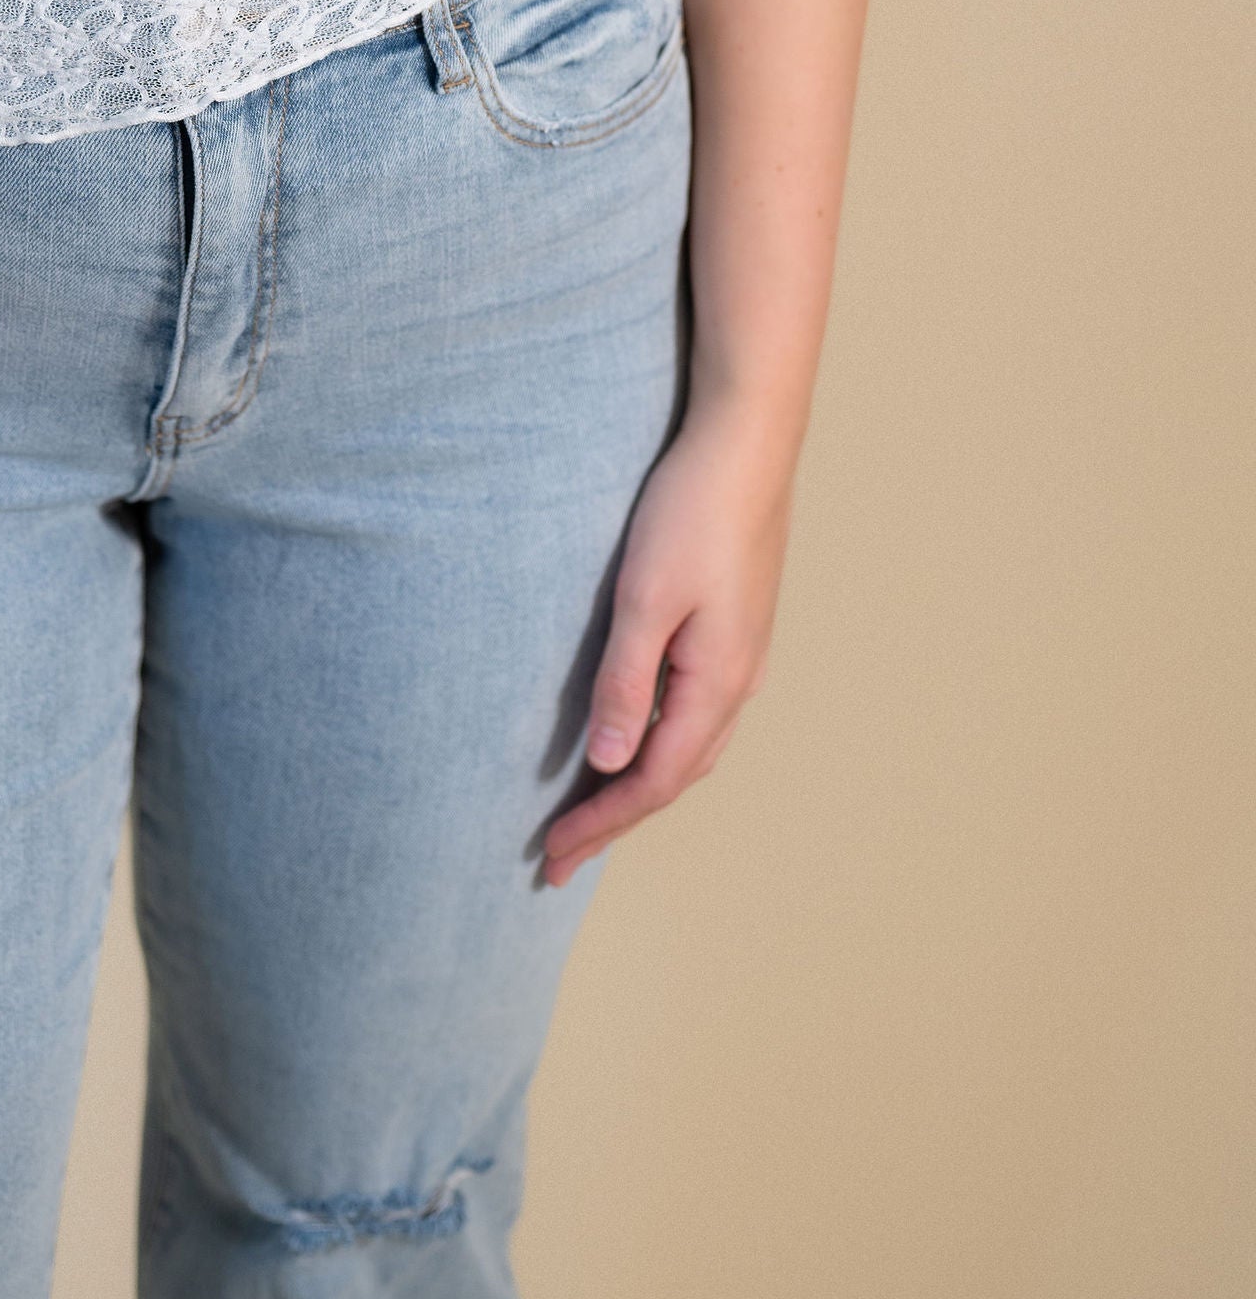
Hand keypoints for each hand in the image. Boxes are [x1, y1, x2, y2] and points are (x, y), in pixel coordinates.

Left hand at [542, 402, 794, 885]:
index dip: (601, 822)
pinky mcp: (733, 627)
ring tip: (589, 810)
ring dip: (637, 785)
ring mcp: (741, 654)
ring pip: (688, 747)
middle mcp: (738, 680)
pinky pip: (694, 712)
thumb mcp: (645, 598)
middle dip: (615, 819)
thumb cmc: (693, 511)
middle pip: (673, 776)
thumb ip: (626, 682)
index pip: (653, 781)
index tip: (551, 856)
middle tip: (558, 856)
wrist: (747, 441)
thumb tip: (608, 763)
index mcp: (717, 682)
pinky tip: (634, 736)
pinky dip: (658, 744)